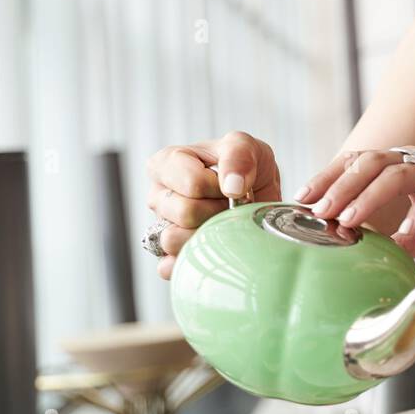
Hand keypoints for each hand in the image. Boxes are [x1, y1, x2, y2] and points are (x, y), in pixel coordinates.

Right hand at [146, 131, 281, 278]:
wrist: (256, 195)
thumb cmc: (244, 166)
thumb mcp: (247, 146)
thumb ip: (239, 154)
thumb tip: (232, 186)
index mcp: (167, 163)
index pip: (192, 184)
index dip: (218, 187)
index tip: (229, 184)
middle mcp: (158, 196)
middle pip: (186, 213)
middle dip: (218, 210)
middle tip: (229, 205)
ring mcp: (160, 227)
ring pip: (176, 240)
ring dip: (209, 234)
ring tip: (220, 221)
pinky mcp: (168, 256)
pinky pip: (170, 266)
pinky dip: (194, 260)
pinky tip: (211, 248)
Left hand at [295, 148, 414, 256]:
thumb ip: (400, 239)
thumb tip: (368, 260)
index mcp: (407, 164)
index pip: (359, 162)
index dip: (330, 176)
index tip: (303, 199)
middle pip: (372, 162)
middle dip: (341, 185)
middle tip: (318, 210)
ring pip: (400, 173)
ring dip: (370, 196)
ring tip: (350, 219)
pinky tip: (407, 231)